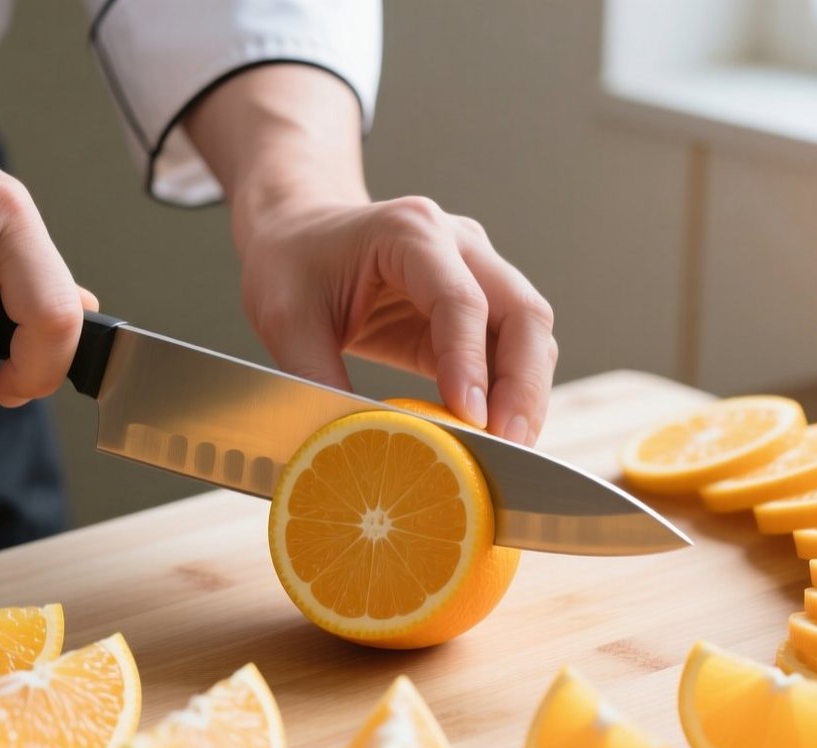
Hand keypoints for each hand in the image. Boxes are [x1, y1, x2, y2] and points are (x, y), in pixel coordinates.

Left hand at [180, 65, 556, 444]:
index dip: (471, 363)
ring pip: (531, 332)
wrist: (300, 229)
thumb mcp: (285, 320)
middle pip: (523, 312)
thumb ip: (315, 379)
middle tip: (510, 446)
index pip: (461, 300)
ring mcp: (478, 269)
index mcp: (409, 232)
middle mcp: (459, 243)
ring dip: (528, 393)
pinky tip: (496, 434)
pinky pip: (513, 349)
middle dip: (524, 385)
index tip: (471, 420)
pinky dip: (513, 392)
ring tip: (510, 449)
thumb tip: (348, 446)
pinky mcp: (480, 305)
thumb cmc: (292, 263)